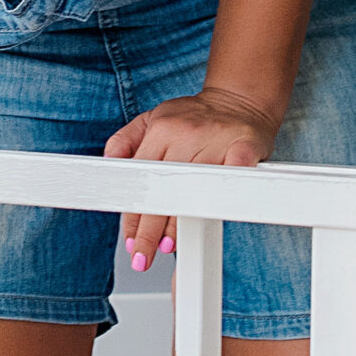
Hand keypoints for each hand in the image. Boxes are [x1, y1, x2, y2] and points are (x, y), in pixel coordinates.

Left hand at [104, 89, 279, 268]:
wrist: (240, 99)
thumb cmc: (194, 116)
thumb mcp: (152, 118)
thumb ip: (126, 140)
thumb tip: (110, 162)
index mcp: (162, 129)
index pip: (141, 179)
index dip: (134, 214)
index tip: (129, 240)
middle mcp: (187, 135)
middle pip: (163, 191)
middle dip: (149, 230)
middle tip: (142, 256)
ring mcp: (216, 141)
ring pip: (193, 191)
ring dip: (179, 223)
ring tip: (167, 247)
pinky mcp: (245, 147)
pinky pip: (231, 177)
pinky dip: (221, 198)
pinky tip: (209, 218)